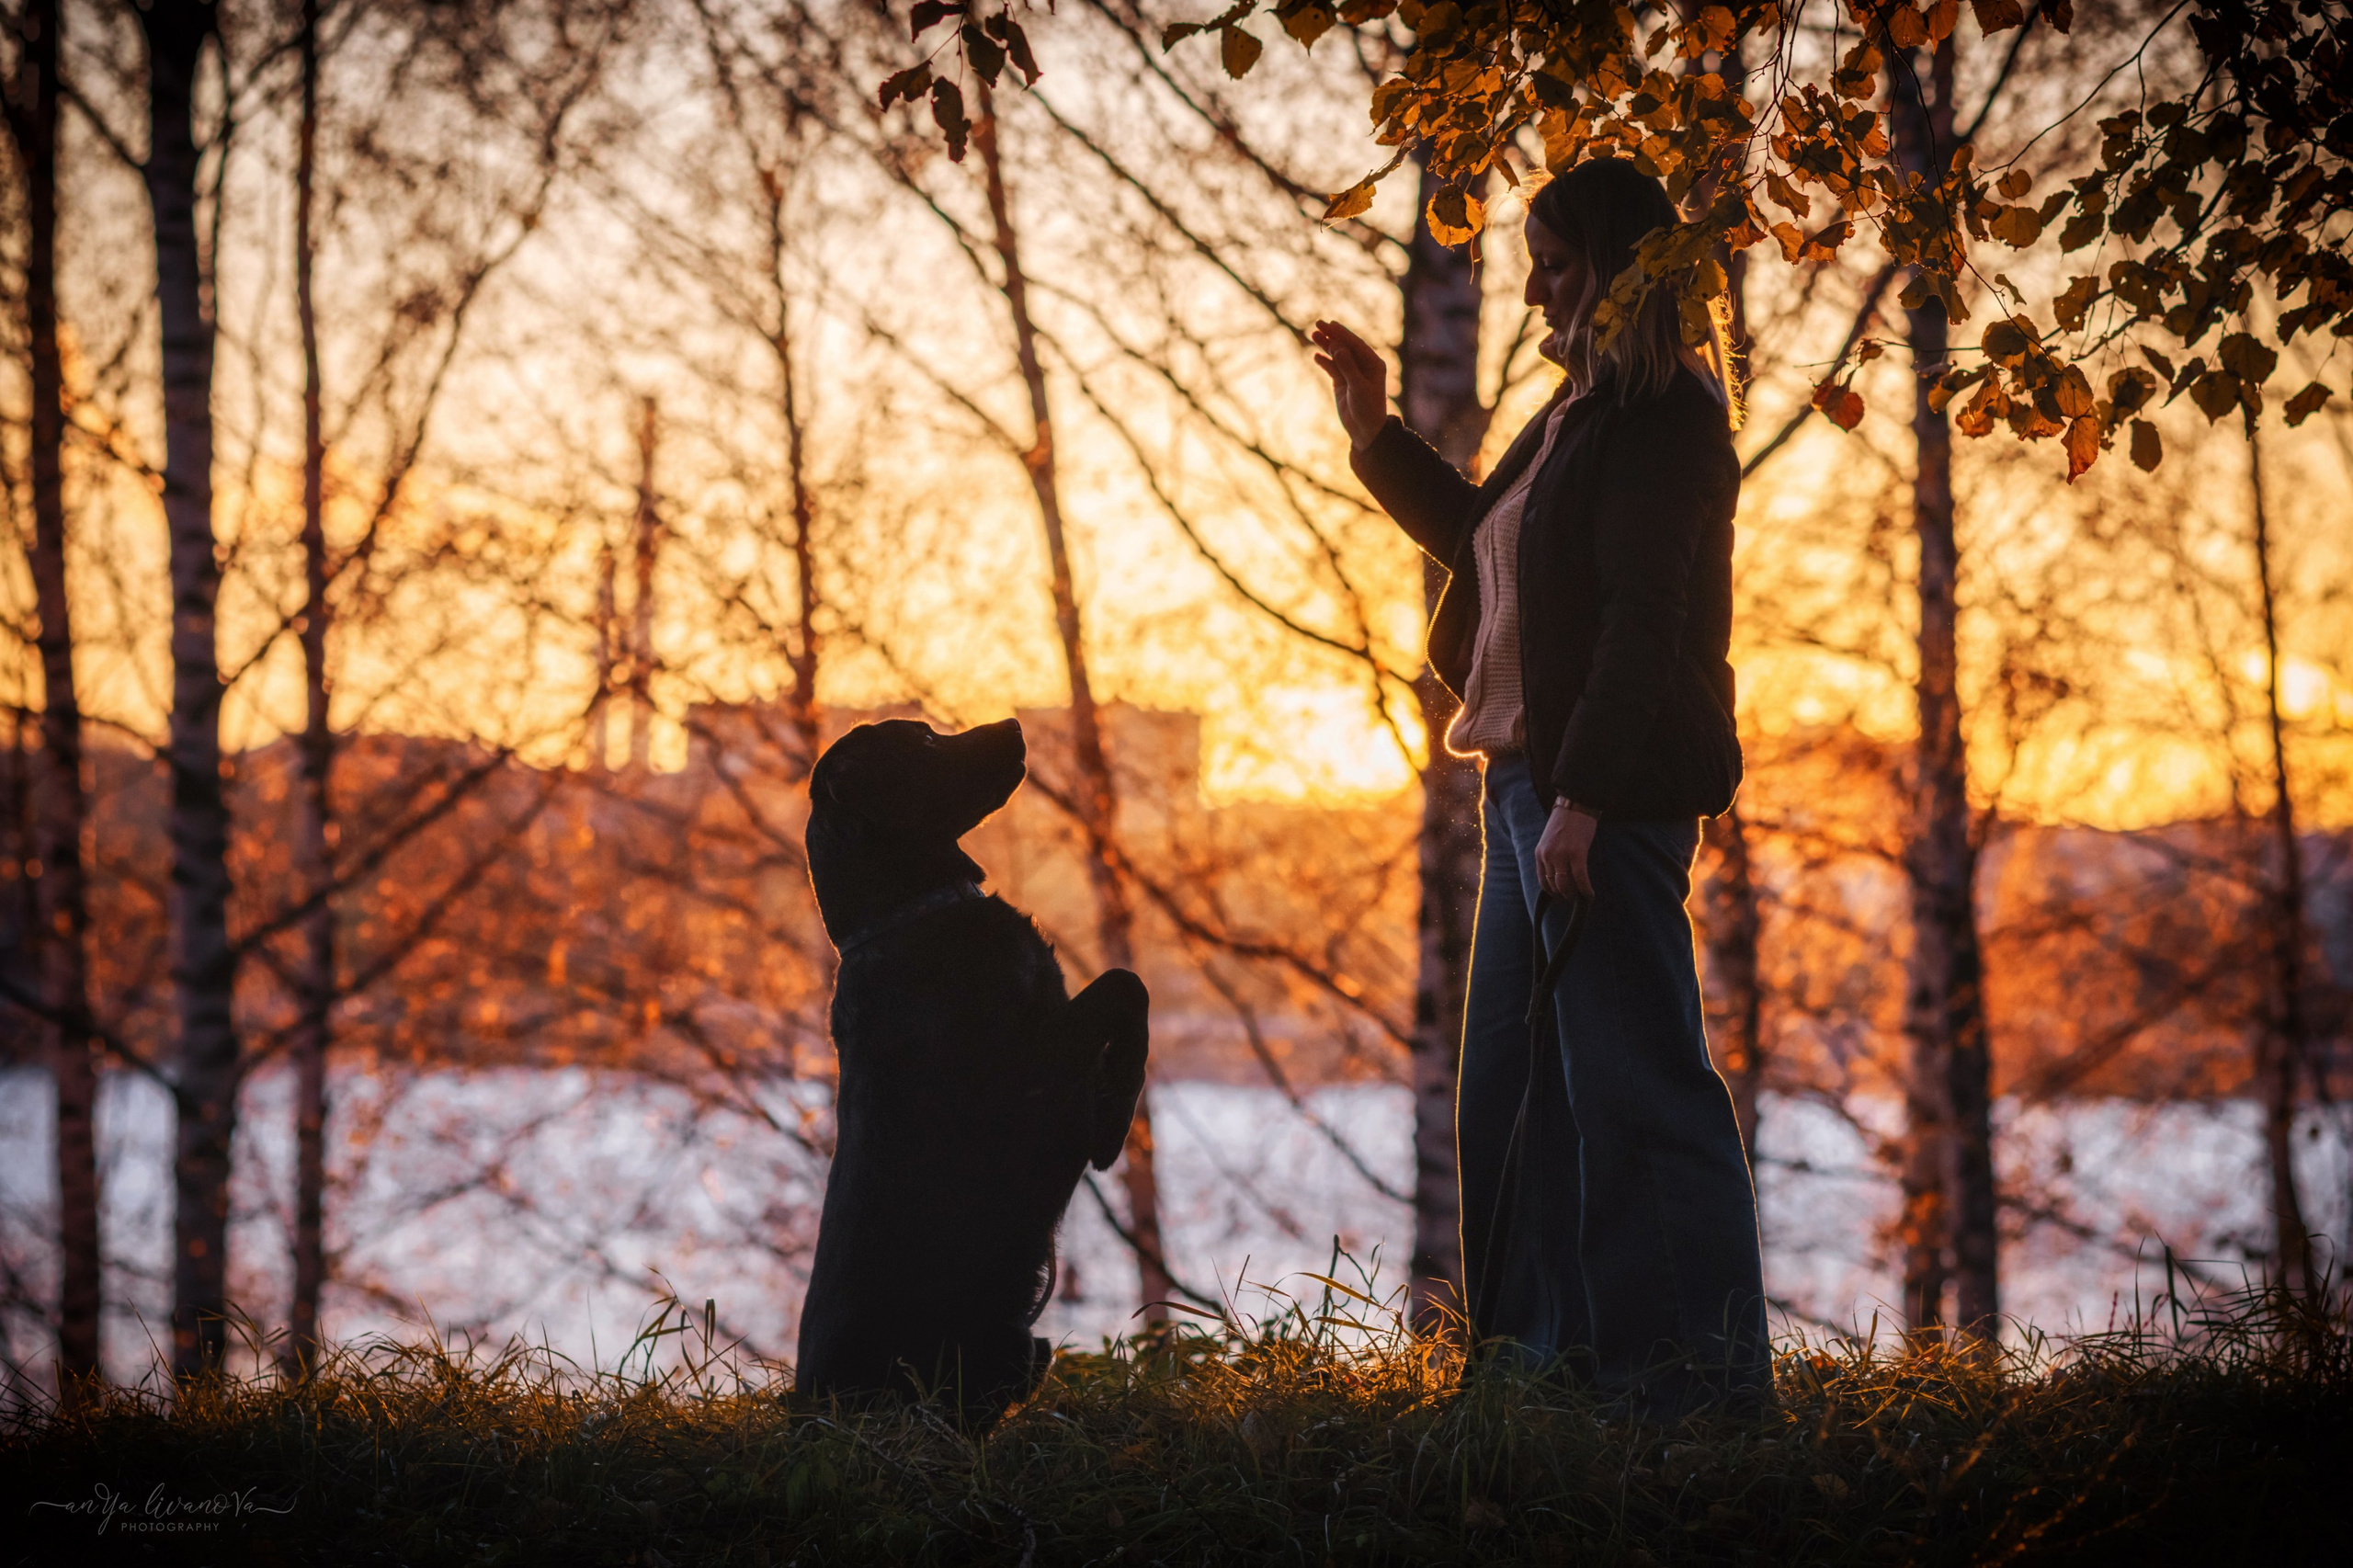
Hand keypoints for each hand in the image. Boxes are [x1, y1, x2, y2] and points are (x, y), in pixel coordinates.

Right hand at [1309, 319, 1390, 451]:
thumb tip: (1337, 346)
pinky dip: (1325, 362)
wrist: (1365, 430)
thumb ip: (1348, 366)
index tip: (1328, 324)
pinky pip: (1332, 368)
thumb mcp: (1358, 387)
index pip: (1355, 344)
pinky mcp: (1343, 382)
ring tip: (1313, 336)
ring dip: (1326, 346)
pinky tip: (1316, 356)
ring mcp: (1352, 373)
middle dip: (1332, 335)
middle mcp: (1363, 365)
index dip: (1341, 333)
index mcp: (1373, 363)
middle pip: (1345, 346)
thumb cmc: (1367, 409)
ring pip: (1337, 355)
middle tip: (1317, 324)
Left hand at [1535, 802, 1596, 899]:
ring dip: (1573, 893)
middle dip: (1563, 894)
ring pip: (1566, 884)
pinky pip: (1580, 878)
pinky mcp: (1577, 853)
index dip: (1551, 891)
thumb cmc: (1565, 821)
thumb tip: (1559, 875)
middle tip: (1571, 897)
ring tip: (1580, 896)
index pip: (1542, 880)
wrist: (1576, 804)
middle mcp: (1548, 855)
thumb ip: (1551, 856)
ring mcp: (1561, 855)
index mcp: (1539, 852)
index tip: (1558, 896)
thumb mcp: (1550, 839)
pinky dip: (1585, 889)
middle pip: (1554, 884)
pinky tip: (1589, 894)